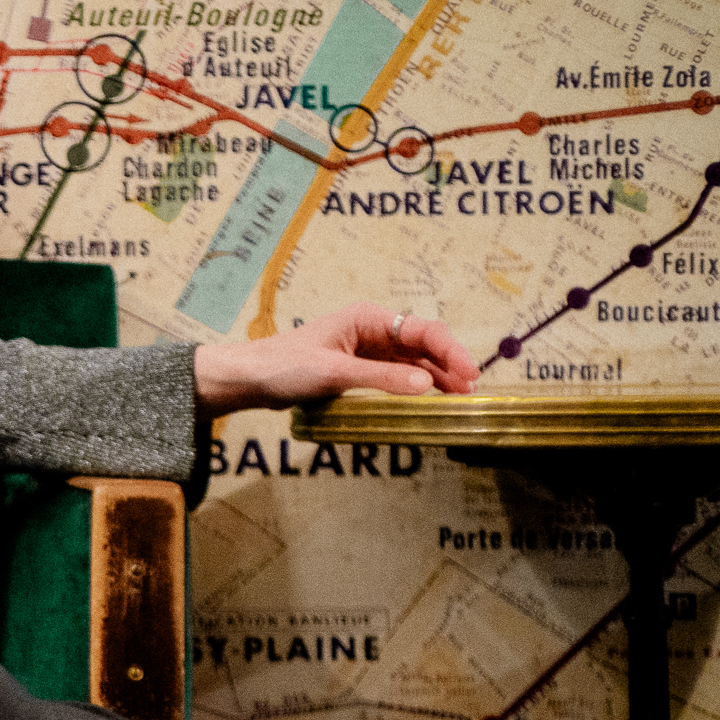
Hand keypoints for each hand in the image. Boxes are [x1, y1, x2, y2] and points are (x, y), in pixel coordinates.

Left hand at [191, 302, 479, 417]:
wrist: (249, 379)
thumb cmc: (284, 366)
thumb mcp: (334, 373)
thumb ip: (381, 378)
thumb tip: (425, 384)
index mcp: (368, 318)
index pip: (422, 330)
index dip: (450, 351)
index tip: (469, 374)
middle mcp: (372, 330)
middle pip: (423, 345)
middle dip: (448, 366)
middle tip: (470, 393)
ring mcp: (367, 351)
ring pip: (413, 362)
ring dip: (435, 379)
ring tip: (458, 400)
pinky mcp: (359, 370)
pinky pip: (396, 376)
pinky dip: (414, 387)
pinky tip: (429, 401)